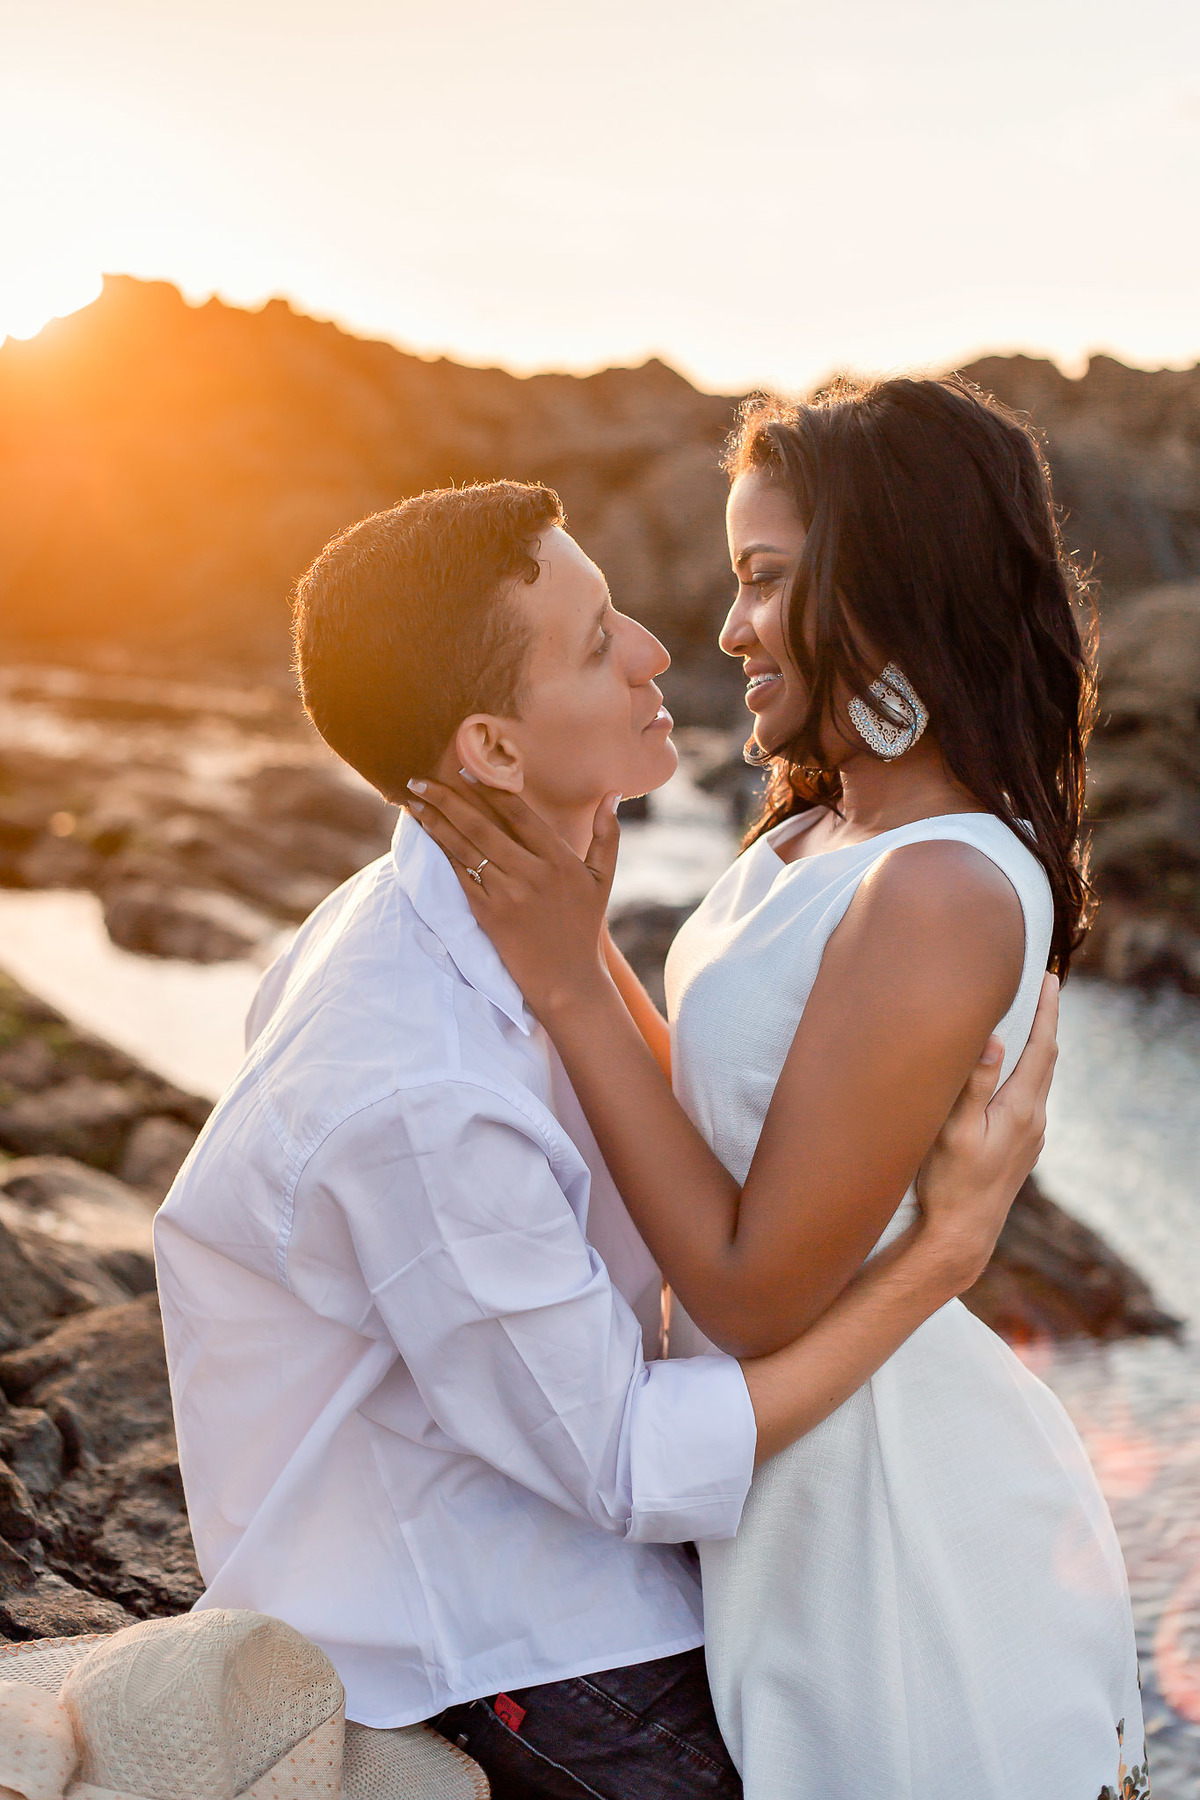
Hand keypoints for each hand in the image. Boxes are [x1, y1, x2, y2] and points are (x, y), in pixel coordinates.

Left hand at [406, 778, 621, 1019]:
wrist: (566, 981)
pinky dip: (441, 853)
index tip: (465, 769)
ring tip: (415, 802)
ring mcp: (508, 895)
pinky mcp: (488, 916)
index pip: (519, 815)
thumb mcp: (602, 879)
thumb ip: (606, 835)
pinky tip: (425, 836)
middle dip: (449, 799)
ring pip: (465, 849)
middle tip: (421, 780)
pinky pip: (460, 877)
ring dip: (436, 822)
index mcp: (560, 861)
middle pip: (483, 827)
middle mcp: (532, 875)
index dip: (490, 790)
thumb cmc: (583, 927)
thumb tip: (612, 793)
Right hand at [915, 972, 1058, 1287]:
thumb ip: (976, 1084)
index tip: (1049, 978)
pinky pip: (1031, 1096)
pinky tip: (1011, 1069)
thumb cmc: (950, 1182)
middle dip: (1046, 1021)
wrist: (962, 1233)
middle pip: (1047, 1059)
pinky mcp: (1023, 1147)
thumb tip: (994, 1038)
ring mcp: (1032, 1136)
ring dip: (1037, 1046)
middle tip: (1042, 986)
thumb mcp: (955, 1130)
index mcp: (1020, 1110)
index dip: (1047, 1011)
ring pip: (1040, 1079)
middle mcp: (1034, 1120)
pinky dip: (1027, 1071)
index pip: (1042, 1048)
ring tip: (1028, 1018)